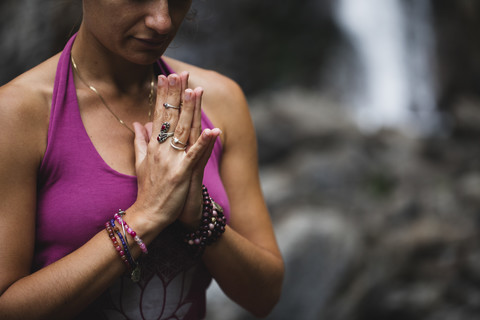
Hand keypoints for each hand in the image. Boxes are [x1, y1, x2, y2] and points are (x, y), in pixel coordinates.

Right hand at [130, 72, 218, 231]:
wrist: (148, 215)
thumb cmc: (147, 190)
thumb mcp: (140, 162)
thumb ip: (139, 141)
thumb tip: (138, 123)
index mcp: (153, 146)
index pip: (159, 115)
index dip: (164, 96)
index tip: (166, 76)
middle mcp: (162, 149)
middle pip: (171, 117)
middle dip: (176, 94)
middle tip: (182, 73)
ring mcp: (172, 161)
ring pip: (184, 130)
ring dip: (190, 110)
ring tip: (196, 90)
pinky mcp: (182, 173)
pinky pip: (195, 155)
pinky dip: (205, 143)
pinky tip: (215, 130)